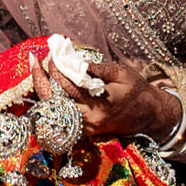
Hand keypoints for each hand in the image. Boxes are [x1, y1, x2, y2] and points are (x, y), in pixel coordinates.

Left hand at [31, 54, 178, 142]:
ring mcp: (86, 128)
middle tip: (34, 61)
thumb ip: (97, 68)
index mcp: (100, 102)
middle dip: (41, 79)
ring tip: (37, 72)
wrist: (151, 115)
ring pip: (55, 111)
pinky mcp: (86, 132)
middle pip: (55, 101)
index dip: (57, 67)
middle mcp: (90, 118)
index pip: (69, 84)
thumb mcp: (121, 73)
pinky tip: (47, 88)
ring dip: (43, 91)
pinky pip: (63, 117)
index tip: (51, 54)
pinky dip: (53, 103)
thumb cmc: (137, 90)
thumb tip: (74, 60)